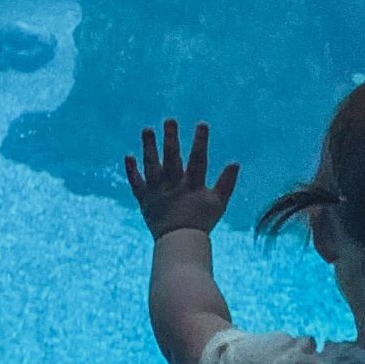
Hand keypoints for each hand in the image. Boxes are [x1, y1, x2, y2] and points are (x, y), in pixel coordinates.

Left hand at [125, 119, 239, 237]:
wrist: (179, 243)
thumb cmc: (202, 222)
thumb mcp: (219, 204)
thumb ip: (226, 183)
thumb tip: (235, 163)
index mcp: (192, 186)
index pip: (198, 160)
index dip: (200, 142)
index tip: (201, 124)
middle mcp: (173, 186)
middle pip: (172, 159)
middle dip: (171, 139)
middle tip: (169, 120)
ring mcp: (157, 192)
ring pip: (152, 166)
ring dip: (149, 147)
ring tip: (147, 129)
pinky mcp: (144, 200)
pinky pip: (136, 184)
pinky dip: (132, 171)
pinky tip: (129, 156)